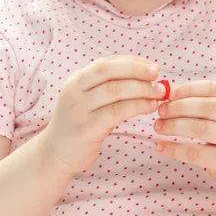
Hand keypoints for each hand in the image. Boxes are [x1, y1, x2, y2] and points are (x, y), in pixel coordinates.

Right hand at [41, 55, 164, 175]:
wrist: (55, 153)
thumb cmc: (81, 122)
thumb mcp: (89, 98)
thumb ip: (109, 85)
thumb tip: (144, 73)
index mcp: (77, 79)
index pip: (106, 63)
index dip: (131, 62)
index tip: (151, 65)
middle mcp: (75, 90)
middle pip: (109, 71)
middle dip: (136, 70)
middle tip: (157, 73)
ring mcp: (79, 109)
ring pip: (114, 90)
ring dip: (141, 89)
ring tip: (159, 92)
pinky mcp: (86, 128)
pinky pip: (116, 112)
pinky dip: (136, 106)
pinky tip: (150, 106)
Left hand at [153, 80, 215, 189]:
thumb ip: (210, 100)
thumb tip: (171, 93)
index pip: (215, 88)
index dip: (189, 89)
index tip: (170, 94)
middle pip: (207, 106)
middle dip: (179, 106)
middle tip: (161, 110)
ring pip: (199, 128)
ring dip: (173, 126)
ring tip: (158, 126)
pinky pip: (195, 153)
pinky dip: (174, 149)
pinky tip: (161, 146)